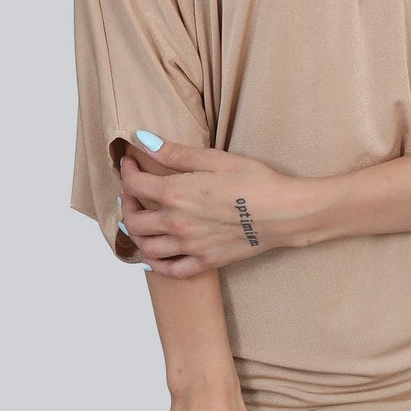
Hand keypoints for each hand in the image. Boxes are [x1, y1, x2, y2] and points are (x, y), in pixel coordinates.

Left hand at [116, 140, 328, 272]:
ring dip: (136, 234)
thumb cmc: (255, 181)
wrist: (284, 213)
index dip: (127, 171)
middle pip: (133, 220)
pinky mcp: (205, 261)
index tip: (131, 164)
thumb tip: (144, 140)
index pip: (134, 185)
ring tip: (141, 221)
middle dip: (126, 204)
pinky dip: (156, 264)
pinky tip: (154, 255)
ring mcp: (190, 246)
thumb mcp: (215, 159)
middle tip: (132, 194)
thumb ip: (176, 153)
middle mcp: (176, 223)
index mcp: (175, 193)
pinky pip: (171, 270)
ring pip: (146, 247)